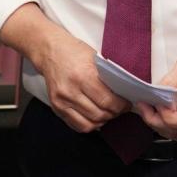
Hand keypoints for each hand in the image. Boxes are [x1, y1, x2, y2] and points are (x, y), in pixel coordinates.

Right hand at [2, 9, 128, 132]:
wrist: (50, 51)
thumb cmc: (74, 51)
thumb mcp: (95, 58)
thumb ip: (108, 76)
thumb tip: (125, 92)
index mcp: (83, 76)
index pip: (107, 101)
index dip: (121, 106)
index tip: (127, 104)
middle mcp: (70, 91)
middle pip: (99, 114)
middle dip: (113, 114)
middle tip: (120, 109)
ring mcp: (61, 101)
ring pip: (88, 124)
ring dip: (102, 121)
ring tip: (108, 113)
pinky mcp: (56, 107)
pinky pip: (76, 125)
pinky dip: (88, 124)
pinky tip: (94, 117)